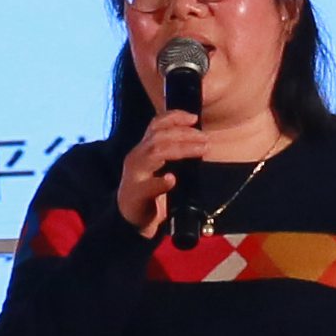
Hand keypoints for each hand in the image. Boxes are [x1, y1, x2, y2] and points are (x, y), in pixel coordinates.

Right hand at [115, 108, 208, 238]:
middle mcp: (137, 157)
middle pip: (159, 137)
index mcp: (143, 149)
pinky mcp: (137, 195)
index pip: (156, 125)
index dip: (174, 117)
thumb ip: (170, 151)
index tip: (194, 117)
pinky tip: (171, 179)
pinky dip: (160, 182)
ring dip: (181, 149)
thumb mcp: (158, 166)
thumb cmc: (148, 191)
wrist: (130, 218)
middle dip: (184, 134)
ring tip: (201, 150)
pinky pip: (148, 187)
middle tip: (205, 138)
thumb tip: (197, 137)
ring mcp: (135, 176)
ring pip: (155, 154)